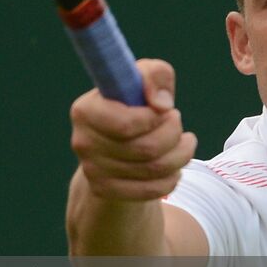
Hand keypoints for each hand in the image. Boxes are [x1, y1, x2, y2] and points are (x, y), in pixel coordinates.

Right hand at [70, 59, 197, 200]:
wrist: (117, 142)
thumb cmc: (133, 104)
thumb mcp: (144, 78)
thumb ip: (155, 75)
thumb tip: (161, 104)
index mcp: (85, 110)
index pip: (126, 124)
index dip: (156, 118)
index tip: (166, 109)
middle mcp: (83, 142)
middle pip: (145, 149)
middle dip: (173, 134)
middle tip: (177, 122)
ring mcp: (92, 170)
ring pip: (153, 170)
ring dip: (180, 155)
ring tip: (184, 142)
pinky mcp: (104, 191)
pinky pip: (151, 190)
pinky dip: (172, 178)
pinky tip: (175, 166)